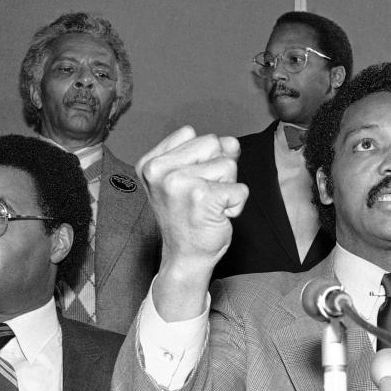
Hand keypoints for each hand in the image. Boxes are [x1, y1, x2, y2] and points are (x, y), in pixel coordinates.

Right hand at [136, 127, 248, 318]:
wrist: (185, 257)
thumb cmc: (188, 217)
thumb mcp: (190, 177)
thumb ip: (209, 153)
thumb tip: (232, 143)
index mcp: (150, 162)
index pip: (190, 132)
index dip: (201, 156)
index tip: (189, 182)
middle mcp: (159, 170)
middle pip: (213, 143)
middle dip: (217, 168)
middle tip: (201, 196)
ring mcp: (179, 183)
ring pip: (229, 164)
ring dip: (227, 187)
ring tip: (208, 206)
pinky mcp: (203, 198)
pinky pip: (240, 188)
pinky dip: (236, 205)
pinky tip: (218, 217)